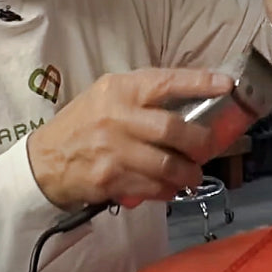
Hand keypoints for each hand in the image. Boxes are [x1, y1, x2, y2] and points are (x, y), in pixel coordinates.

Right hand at [26, 68, 233, 209]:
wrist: (45, 160)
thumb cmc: (83, 124)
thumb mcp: (107, 96)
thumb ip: (143, 96)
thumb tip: (191, 101)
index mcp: (120, 89)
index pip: (166, 82)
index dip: (199, 83)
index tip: (226, 85)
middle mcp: (117, 117)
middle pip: (172, 128)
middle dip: (199, 141)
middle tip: (208, 147)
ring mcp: (113, 150)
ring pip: (166, 164)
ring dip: (188, 173)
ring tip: (193, 174)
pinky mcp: (110, 178)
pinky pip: (152, 187)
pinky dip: (167, 190)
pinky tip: (170, 188)